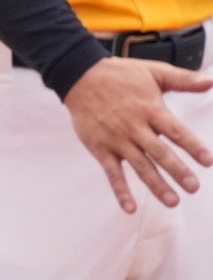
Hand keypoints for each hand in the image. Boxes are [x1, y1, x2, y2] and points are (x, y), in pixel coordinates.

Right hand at [65, 56, 212, 211]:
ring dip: (156, 185)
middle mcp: (135, 127)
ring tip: (172, 201)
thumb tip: (210, 81)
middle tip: (193, 187)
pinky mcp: (100, 148)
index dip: (193, 147)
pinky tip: (130, 207)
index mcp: (151, 109)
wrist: (79, 76)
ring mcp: (116, 140)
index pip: (177, 132)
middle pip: (160, 153)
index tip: (208, 161)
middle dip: (178, 171)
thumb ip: (183, 79)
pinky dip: (120, 191)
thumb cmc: (119, 74)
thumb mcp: (153, 71)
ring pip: (140, 166)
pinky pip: (112, 173)